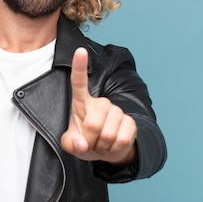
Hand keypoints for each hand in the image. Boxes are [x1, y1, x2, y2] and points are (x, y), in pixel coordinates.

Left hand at [61, 48, 136, 164]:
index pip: (79, 82)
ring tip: (101, 144)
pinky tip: (112, 146)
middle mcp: (101, 103)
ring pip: (107, 134)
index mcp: (82, 103)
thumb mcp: (72, 145)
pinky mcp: (130, 122)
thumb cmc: (85, 142)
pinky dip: (114, 149)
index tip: (80, 50)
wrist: (107, 150)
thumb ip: (71, 144)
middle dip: (90, 140)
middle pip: (93, 124)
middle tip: (90, 143)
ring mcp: (117, 111)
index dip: (79, 67)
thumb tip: (82, 144)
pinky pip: (121, 140)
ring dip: (102, 146)